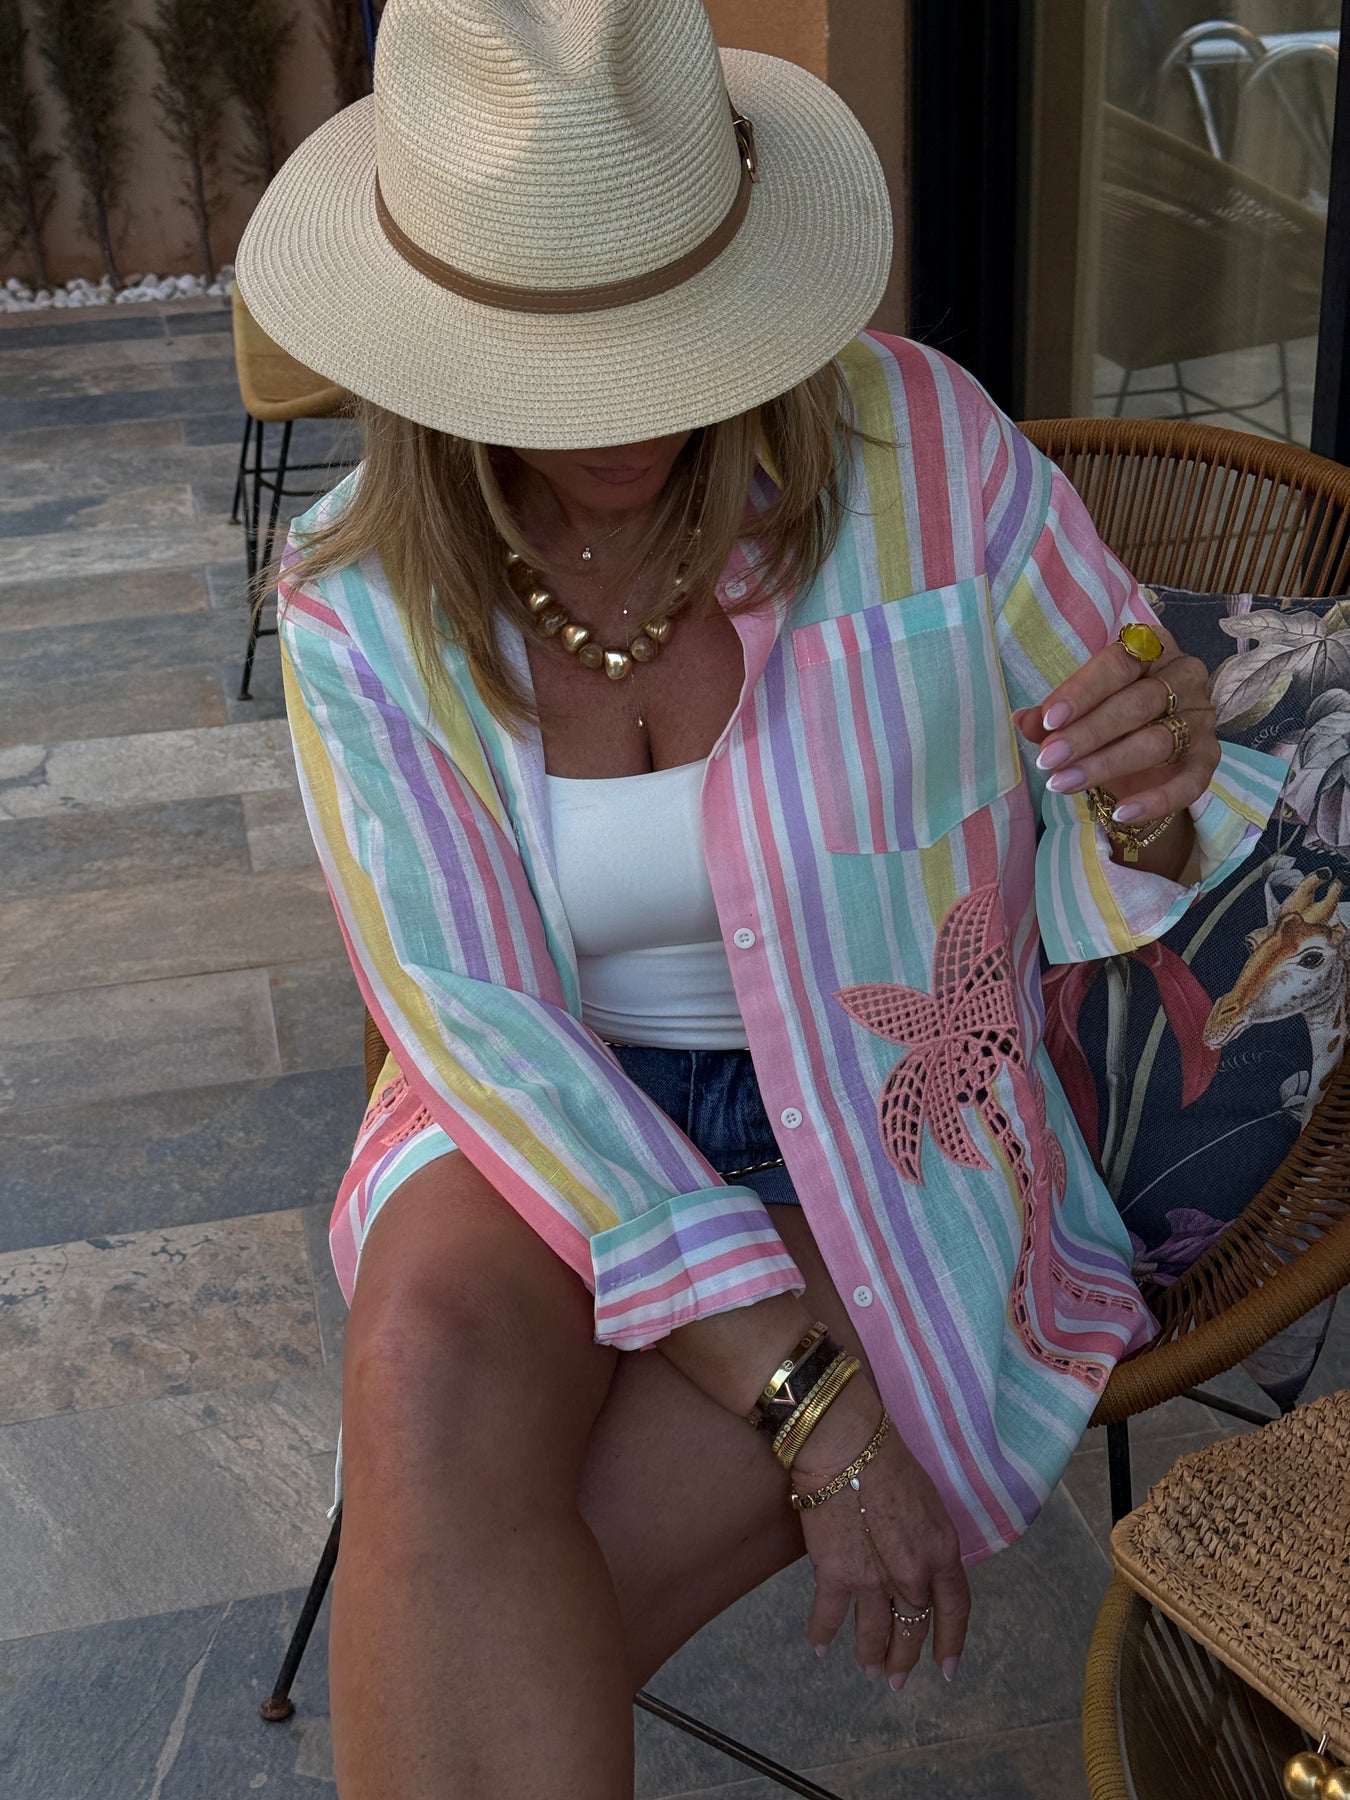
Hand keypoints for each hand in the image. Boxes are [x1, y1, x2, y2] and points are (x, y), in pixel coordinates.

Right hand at [794, 1382, 969, 1689]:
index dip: (951, 1641)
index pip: (955, 1608)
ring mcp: (874, 1579)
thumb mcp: (928, 1500)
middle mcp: (913, 1574)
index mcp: (942, 1551)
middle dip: (905, 1658)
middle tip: (896, 1678)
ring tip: (868, 1671)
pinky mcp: (835, 1574)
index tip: (946, 1667)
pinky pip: (830, 1616)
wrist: (846, 1444)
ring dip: (871, 1657)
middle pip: (914, 1627)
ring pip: (876, 1633)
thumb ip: (928, 1539)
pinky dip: (823, 1635)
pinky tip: (820, 1648)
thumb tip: (921, 1562)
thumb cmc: (888, 1457)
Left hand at [1014, 620, 1217, 826]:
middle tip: (1047, 759)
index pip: (1118, 664)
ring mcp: (1201, 716)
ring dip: (1105, 765)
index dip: (1082, 691)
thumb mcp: (1076, 712)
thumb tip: (1023, 720)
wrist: (1145, 755)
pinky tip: (1120, 814)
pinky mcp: (1210, 756)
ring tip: (1062, 784)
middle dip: (1087, 734)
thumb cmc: (1106, 717)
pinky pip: (1189, 783)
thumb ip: (1052, 716)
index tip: (1048, 720)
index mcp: (1151, 647)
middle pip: (1136, 704)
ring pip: (1156, 743)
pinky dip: (1155, 801)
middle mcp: (1184, 675)